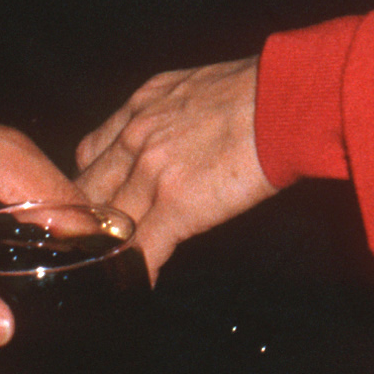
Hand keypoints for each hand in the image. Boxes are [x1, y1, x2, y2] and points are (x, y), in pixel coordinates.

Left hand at [75, 60, 276, 277]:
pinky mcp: (176, 203)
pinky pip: (141, 249)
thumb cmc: (263, 88)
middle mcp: (136, 135)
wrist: (288, 97)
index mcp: (142, 105)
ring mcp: (151, 171)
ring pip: (107, 223)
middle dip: (86, 219)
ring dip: (107, 249)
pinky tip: (136, 285)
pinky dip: (137, 272)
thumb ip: (175, 114)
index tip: (94, 203)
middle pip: (87, 189)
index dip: (90, 184)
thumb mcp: (200, 87)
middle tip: (91, 243)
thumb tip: (181, 136)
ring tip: (107, 270)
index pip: (91, 153)